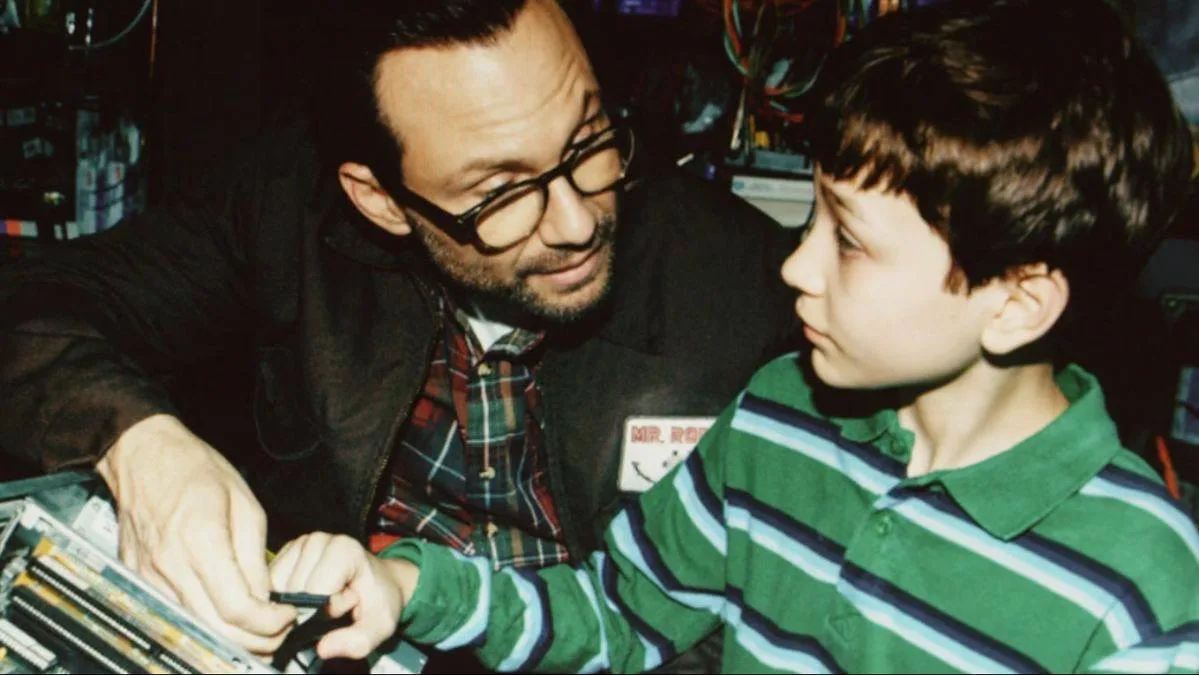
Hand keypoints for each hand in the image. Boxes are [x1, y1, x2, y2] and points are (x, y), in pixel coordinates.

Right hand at [96, 414, 295, 653]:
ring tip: (257, 628)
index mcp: (201, 541)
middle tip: (278, 632)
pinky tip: (224, 617)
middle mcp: (170, 565)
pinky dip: (202, 624)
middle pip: (216, 629)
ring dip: (230, 638)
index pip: (237, 608)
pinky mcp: (137, 580)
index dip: (268, 622)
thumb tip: (265, 598)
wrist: (143, 456)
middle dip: (255, 640)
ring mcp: (148, 576)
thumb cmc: (195, 470)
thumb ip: (254, 556)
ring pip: (194, 629)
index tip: (287, 616)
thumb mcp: (245, 504)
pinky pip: (174, 615)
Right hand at [270, 532, 418, 660]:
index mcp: (343, 549)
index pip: (315, 593)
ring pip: (278, 590)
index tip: (348, 605)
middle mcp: (318, 540)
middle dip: (310, 610)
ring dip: (295, 606)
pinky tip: (306, 598)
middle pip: (294, 591)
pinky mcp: (286, 553)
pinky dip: (284, 600)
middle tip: (336, 605)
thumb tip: (323, 648)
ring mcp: (299, 544)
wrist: (381, 582)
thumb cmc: (379, 601)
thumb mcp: (379, 626)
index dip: (328, 610)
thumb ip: (357, 641)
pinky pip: (270, 586)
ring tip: (323, 600)